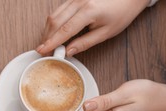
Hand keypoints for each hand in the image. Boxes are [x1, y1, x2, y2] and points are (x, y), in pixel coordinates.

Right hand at [36, 0, 150, 55]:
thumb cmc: (122, 12)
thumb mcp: (106, 33)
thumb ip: (85, 43)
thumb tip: (69, 51)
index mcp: (88, 11)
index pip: (64, 30)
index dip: (52, 43)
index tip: (43, 51)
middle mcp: (79, 2)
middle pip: (55, 21)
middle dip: (46, 37)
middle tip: (43, 50)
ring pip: (54, 14)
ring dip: (48, 30)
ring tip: (47, 43)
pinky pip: (59, 10)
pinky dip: (54, 22)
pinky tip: (54, 32)